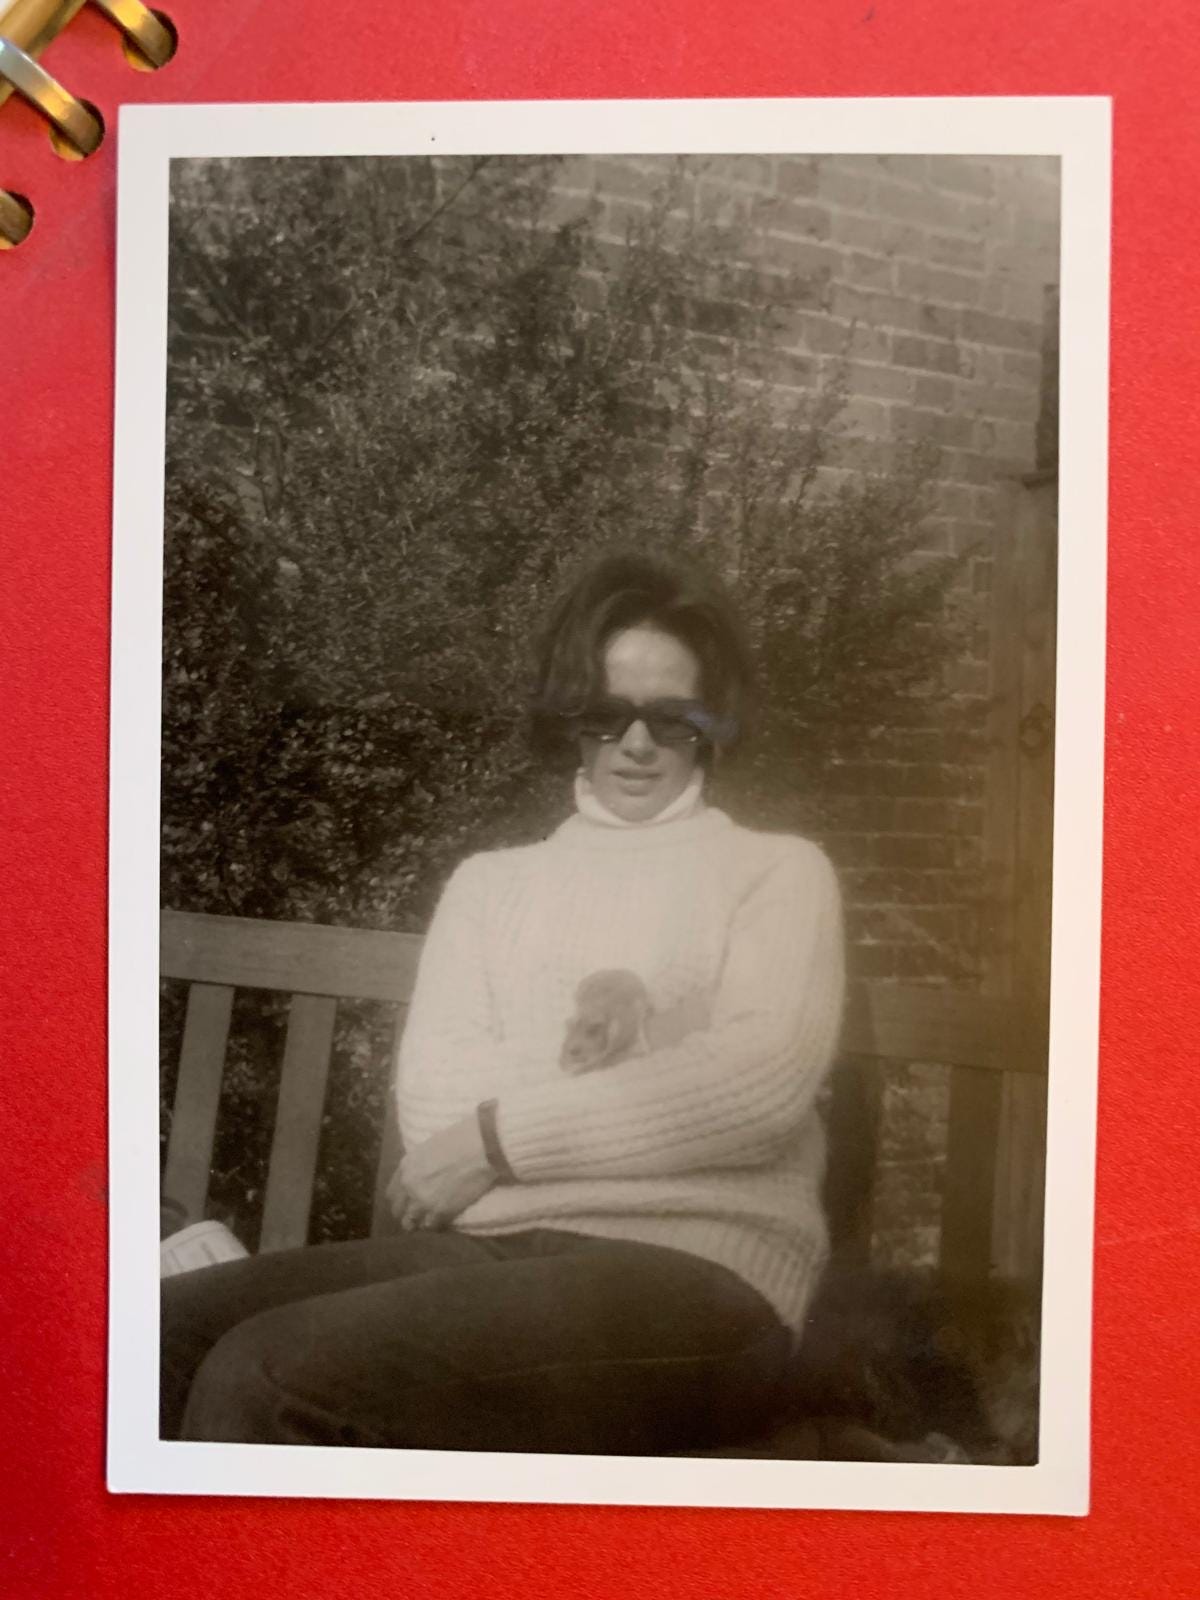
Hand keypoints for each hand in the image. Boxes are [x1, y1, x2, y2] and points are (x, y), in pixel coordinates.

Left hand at [387, 1113, 496, 1229]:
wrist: (480, 1147)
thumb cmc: (460, 1139)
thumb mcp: (430, 1148)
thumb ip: (420, 1166)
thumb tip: (422, 1176)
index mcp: (406, 1167)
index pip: (392, 1194)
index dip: (401, 1200)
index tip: (409, 1203)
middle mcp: (409, 1185)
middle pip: (398, 1211)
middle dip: (407, 1214)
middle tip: (420, 1215)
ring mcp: (422, 1201)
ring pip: (411, 1223)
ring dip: (420, 1222)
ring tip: (432, 1219)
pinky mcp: (440, 1212)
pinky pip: (431, 1226)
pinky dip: (436, 1225)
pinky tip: (444, 1220)